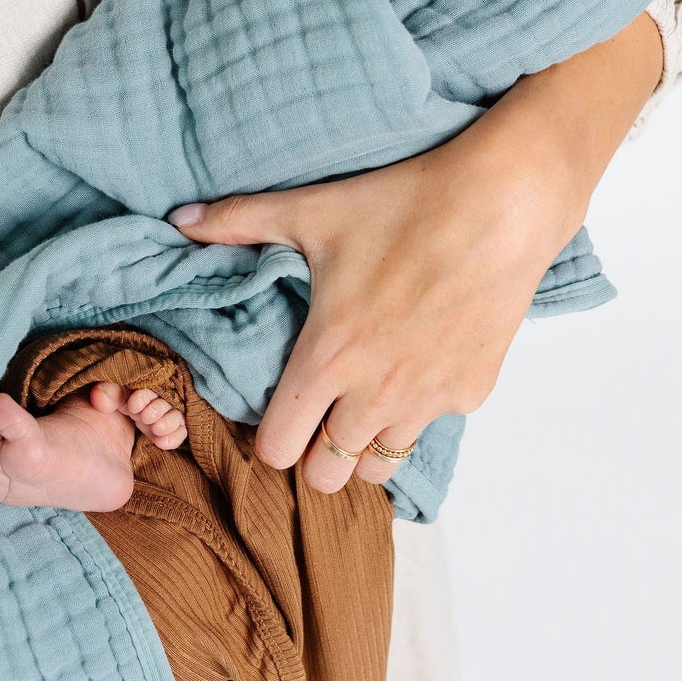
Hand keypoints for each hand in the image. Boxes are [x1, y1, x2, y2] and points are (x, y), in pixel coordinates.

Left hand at [167, 128, 574, 493]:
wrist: (501, 205)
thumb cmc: (405, 205)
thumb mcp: (314, 210)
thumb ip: (240, 221)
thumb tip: (179, 218)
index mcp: (328, 357)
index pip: (279, 449)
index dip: (271, 437)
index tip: (277, 413)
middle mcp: (376, 393)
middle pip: (326, 475)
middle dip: (315, 453)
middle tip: (318, 413)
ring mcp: (428, 399)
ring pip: (380, 466)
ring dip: (364, 443)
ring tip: (364, 399)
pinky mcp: (471, 392)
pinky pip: (432, 425)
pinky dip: (419, 410)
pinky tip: (418, 363)